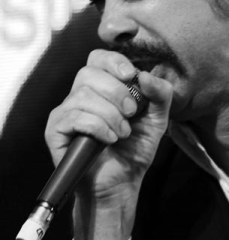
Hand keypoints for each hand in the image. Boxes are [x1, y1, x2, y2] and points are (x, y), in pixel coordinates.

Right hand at [44, 49, 172, 239]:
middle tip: (131, 113)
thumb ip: (160, 92)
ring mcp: (65, 112)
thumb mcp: (158, 116)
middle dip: (117, 92)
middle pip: (90, 73)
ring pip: (83, 95)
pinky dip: (98, 127)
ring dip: (111, 114)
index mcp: (102, 86)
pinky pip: (74, 116)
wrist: (122, 182)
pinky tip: (109, 139)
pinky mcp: (56, 131)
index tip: (130, 76)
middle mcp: (80, 95)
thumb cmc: (136, 148)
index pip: (99, 57)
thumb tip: (145, 74)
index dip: (114, 61)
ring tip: (122, 133)